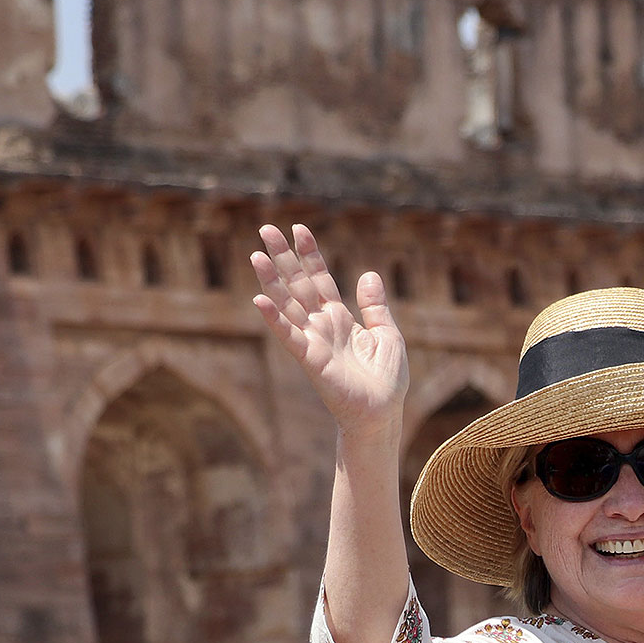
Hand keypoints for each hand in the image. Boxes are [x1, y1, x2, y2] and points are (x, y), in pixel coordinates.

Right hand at [249, 224, 408, 433]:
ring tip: (256, 254)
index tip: (299, 229)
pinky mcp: (310, 360)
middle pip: (298, 284)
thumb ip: (375, 306)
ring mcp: (313, 341)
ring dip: (271, 280)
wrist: (383, 414)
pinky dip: (274, 318)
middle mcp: (322, 326)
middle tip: (266, 228)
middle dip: (283, 257)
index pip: (320, 279)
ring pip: (288, 305)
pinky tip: (259, 299)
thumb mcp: (388, 334)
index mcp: (340, 318)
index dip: (310, 254)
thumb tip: (368, 274)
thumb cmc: (386, 380)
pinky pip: (289, 336)